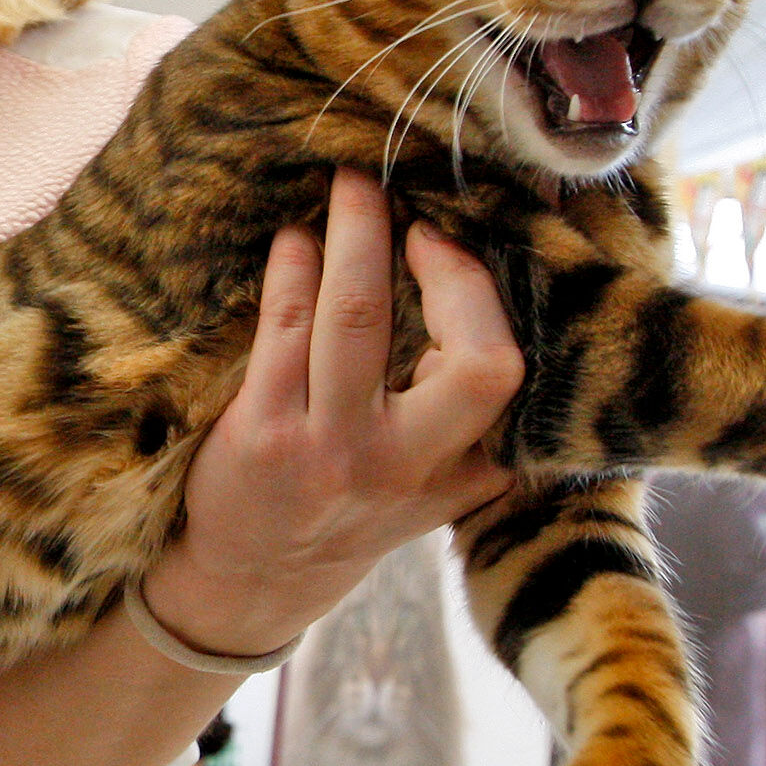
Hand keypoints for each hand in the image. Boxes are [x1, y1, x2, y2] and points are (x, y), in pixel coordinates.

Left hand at [142, 170, 521, 655]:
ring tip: (350, 186)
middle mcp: (409, 467)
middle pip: (478, 365)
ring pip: (359, 316)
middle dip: (452, 272)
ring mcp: (335, 451)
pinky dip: (294, 267)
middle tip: (415, 219)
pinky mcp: (265, 436)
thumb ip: (461, 406)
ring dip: (357, 233)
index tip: (445, 247)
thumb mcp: (432, 480)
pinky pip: (286, 324)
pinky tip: (295, 241)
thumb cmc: (350, 502)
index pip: (511, 376)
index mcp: (468, 473)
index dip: (482, 297)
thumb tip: (472, 263)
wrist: (254, 578)